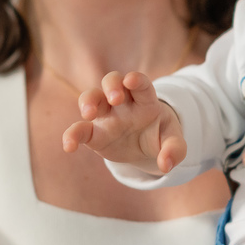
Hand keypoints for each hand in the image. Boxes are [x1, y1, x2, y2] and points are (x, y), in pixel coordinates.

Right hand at [61, 71, 185, 174]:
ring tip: (89, 113)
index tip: (132, 80)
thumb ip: (175, 150)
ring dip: (88, 101)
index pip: (141, 83)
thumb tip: (166, 165)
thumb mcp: (173, 141)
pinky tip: (69, 146)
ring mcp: (106, 115)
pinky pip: (79, 130)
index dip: (136, 80)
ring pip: (91, 97)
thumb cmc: (159, 135)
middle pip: (112, 81)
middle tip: (115, 98)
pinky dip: (72, 135)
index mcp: (145, 100)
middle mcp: (123, 102)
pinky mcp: (93, 133)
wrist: (145, 146)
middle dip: (111, 85)